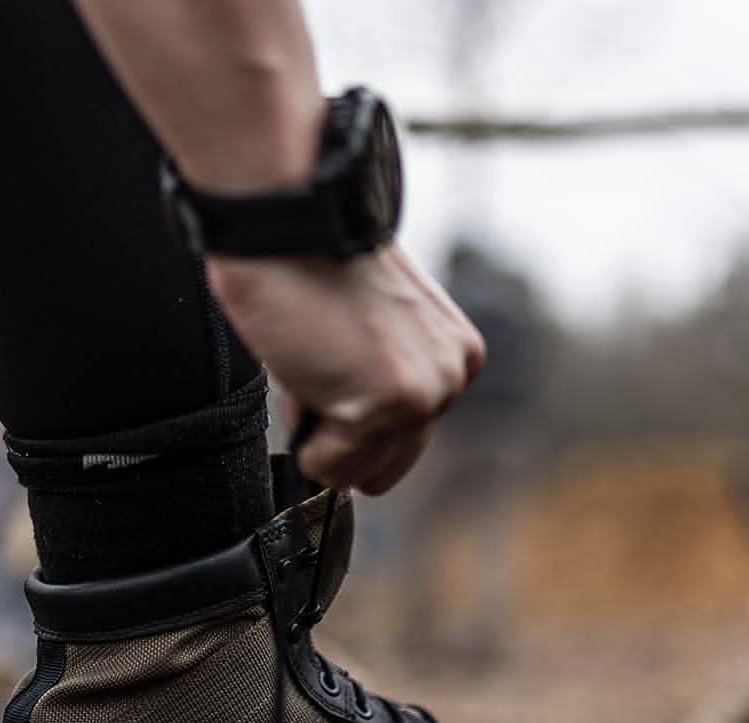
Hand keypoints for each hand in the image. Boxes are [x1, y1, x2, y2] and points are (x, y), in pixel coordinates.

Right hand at [207, 243, 485, 494]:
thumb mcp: (378, 331)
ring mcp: (423, 395)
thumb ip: (387, 379)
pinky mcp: (386, 406)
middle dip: (341, 436)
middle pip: (386, 468)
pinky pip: (328, 464)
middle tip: (320, 370)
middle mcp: (452, 379)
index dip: (353, 413)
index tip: (335, 361)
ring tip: (314, 365)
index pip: (405, 440)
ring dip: (320, 433)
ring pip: (356, 472)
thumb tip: (359, 440)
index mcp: (458, 358)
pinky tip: (305, 371)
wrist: (291, 225)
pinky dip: (303, 433)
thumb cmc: (315, 268)